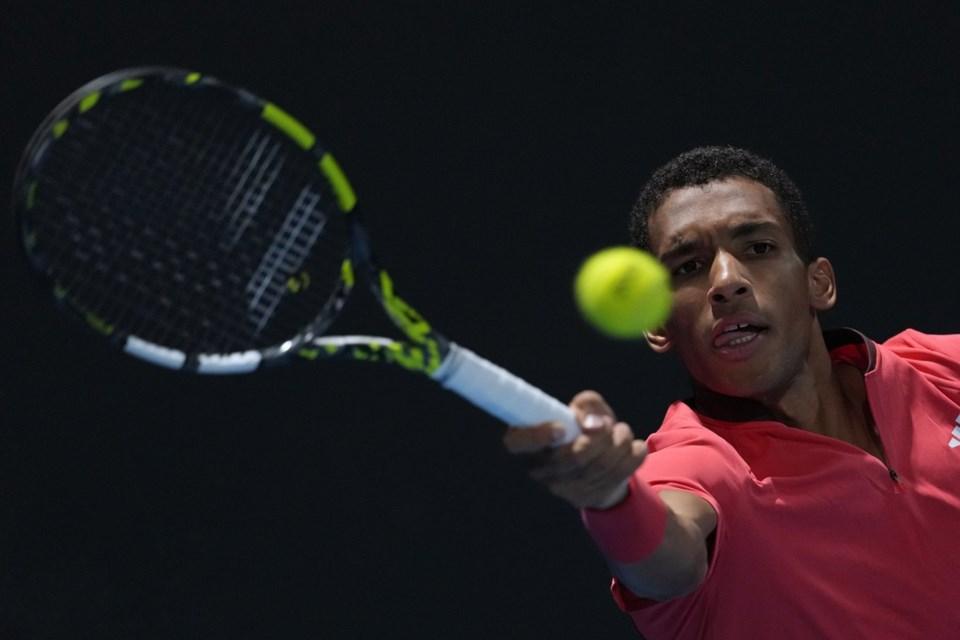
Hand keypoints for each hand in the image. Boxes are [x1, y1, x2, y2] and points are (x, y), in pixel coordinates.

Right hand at [502, 390, 648, 509]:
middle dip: (600, 437)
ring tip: (623, 432)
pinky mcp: (591, 497)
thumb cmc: (582, 429)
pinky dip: (634, 456)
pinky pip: (619, 475)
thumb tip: (593, 424)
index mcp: (527, 444)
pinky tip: (634, 447)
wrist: (599, 463)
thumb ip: (586, 405)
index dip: (538, 436)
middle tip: (608, 424)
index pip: (518, 443)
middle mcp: (540, 470)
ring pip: (599, 467)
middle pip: (571, 458)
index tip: (561, 428)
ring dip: (620, 442)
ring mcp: (565, 489)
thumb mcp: (581, 409)